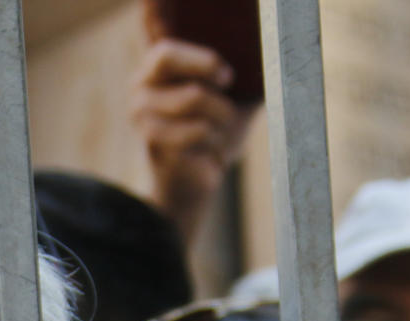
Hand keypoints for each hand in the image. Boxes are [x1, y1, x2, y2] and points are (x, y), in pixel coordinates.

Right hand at [131, 40, 254, 243]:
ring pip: (199, 125)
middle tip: (229, 116)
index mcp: (152, 71)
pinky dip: (214, 150)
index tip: (228, 79)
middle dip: (222, 109)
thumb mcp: (225, 92)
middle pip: (192, 96)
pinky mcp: (155, 154)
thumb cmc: (214, 124)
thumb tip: (270, 59)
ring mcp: (144, 127)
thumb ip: (233, 72)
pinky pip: (199, 147)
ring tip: (217, 138)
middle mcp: (139, 96)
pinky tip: (208, 156)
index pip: (165, 55)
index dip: (202, 63)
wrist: (195, 176)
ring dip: (220, 131)